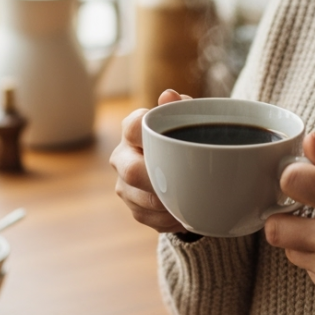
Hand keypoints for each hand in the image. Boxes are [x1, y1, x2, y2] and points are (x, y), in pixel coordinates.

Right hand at [110, 90, 190, 232]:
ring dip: (169, 202)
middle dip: (158, 178)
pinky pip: (150, 218)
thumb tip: (169, 95)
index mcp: (132, 131)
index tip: (168, 137)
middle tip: (184, 180)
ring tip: (192, 198)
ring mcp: (125, 186)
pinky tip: (184, 211)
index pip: (133, 127)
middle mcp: (122, 157)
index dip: (147, 131)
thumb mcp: (187, 120)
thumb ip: (180, 107)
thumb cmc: (183, 139)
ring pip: (141, 200)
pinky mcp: (135, 209)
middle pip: (132, 171)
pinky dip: (171, 218)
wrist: (182, 170)